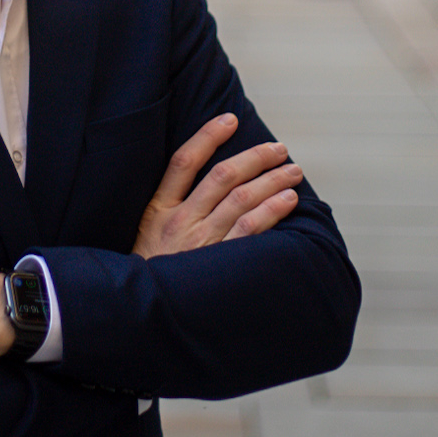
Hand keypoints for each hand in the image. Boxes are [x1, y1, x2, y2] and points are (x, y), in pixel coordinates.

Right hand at [130, 112, 302, 259]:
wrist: (144, 317)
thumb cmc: (152, 274)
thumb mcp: (147, 238)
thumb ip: (171, 210)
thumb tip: (209, 180)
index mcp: (158, 212)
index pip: (182, 162)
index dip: (207, 136)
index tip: (229, 118)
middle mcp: (180, 223)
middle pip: (222, 176)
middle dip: (255, 157)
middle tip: (279, 149)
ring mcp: (201, 244)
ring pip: (242, 199)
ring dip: (272, 180)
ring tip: (293, 171)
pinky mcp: (219, 264)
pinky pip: (251, 231)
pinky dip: (272, 211)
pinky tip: (288, 200)